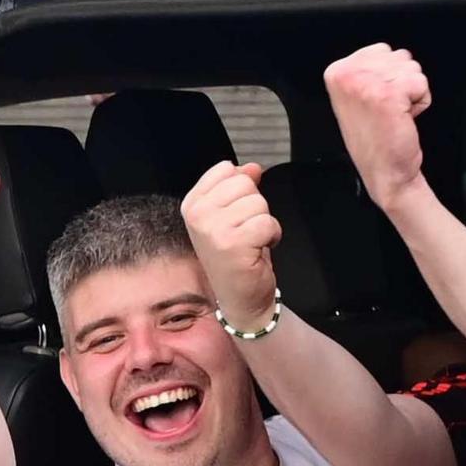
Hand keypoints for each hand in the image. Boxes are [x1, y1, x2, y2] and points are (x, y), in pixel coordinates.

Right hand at [180, 159, 282, 331]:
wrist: (241, 298)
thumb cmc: (237, 257)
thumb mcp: (232, 215)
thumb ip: (239, 186)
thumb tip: (252, 167)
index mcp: (192, 204)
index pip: (226, 170)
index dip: (242, 191)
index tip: (236, 215)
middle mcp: (198, 215)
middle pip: (245, 184)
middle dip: (255, 206)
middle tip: (246, 231)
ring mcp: (213, 229)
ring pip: (258, 203)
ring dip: (264, 223)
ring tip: (252, 242)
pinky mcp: (233, 243)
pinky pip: (267, 222)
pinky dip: (272, 236)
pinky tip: (259, 250)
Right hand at [324, 44, 434, 201]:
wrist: (385, 174)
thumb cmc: (376, 139)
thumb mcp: (357, 96)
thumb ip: (367, 70)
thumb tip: (388, 52)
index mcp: (336, 71)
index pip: (381, 49)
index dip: (388, 75)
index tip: (377, 100)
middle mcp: (347, 74)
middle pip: (398, 55)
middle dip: (402, 81)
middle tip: (388, 109)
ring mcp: (366, 83)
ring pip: (411, 68)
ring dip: (411, 92)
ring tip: (395, 114)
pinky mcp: (388, 95)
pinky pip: (421, 83)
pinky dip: (421, 101)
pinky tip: (404, 118)